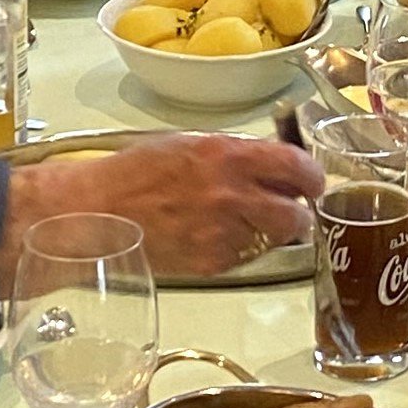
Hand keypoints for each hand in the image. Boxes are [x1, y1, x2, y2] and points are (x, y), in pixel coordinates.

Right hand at [2, 134, 323, 277]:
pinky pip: (246, 257)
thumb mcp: (188, 144)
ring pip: (274, 239)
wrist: (95, 213)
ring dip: (269, 233)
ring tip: (244, 223)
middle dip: (298, 214)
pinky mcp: (212, 263)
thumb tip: (269, 162)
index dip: (312, 177)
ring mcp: (223, 233)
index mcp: (227, 156)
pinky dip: (240, 249)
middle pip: (296, 214)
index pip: (296, 166)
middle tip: (290, 210)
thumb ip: (234, 154)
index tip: (312, 182)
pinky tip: (215, 236)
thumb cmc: (132, 175)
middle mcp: (231, 195)